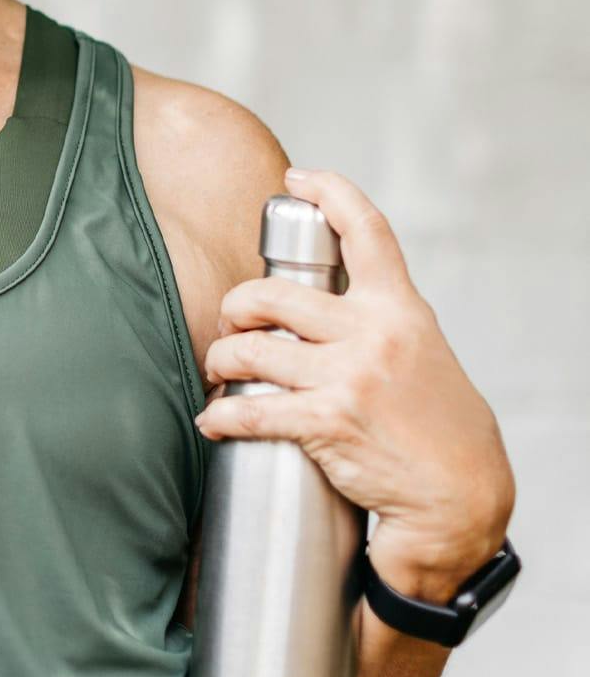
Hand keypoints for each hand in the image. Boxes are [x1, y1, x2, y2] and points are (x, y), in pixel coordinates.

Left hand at [194, 168, 515, 595]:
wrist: (462, 498)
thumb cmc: (439, 425)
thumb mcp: (422, 350)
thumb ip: (379, 317)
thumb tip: (324, 295)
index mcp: (400, 309)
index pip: (366, 231)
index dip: (330, 192)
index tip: (298, 178)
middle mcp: (374, 334)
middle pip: (273, 294)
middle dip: (236, 307)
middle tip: (231, 325)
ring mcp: (351, 377)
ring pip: (253, 349)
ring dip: (222, 359)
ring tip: (219, 370)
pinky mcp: (331, 423)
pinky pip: (254, 410)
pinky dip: (223, 416)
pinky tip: (213, 421)